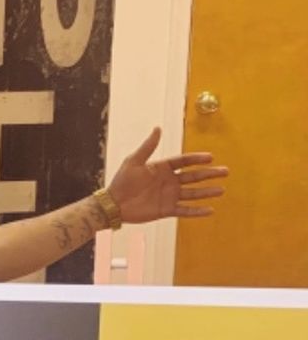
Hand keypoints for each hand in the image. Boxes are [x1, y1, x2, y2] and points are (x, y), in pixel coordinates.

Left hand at [107, 127, 227, 223]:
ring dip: (207, 192)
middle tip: (225, 171)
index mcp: (162, 168)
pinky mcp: (166, 210)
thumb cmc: (121, 181)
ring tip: (222, 189)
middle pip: (194, 176)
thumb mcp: (134, 161)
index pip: (184, 161)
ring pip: (193, 193)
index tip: (210, 157)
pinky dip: (197, 211)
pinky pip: (185, 210)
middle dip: (209, 174)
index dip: (197, 159)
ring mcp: (169, 196)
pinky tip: (210, 210)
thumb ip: (148, 146)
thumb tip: (158, 128)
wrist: (113, 204)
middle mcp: (169, 181)